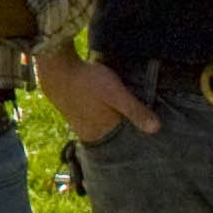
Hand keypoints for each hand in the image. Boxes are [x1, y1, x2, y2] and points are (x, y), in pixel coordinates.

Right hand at [35, 48, 161, 143]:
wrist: (55, 68)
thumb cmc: (87, 81)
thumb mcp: (116, 93)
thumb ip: (135, 111)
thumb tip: (156, 129)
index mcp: (99, 133)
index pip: (123, 143)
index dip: (136, 140)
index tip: (151, 136)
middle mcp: (88, 132)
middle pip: (112, 137)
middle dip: (125, 132)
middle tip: (141, 124)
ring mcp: (78, 123)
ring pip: (102, 128)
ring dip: (112, 124)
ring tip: (124, 115)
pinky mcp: (72, 112)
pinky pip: (92, 120)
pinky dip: (101, 117)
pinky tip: (105, 108)